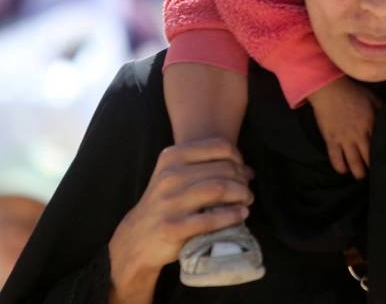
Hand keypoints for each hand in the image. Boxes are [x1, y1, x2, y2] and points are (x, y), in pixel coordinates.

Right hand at [108, 138, 253, 303]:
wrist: (137, 238)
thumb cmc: (166, 203)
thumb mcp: (175, 176)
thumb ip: (206, 168)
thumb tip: (247, 170)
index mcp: (171, 157)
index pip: (218, 146)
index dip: (237, 157)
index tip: (242, 169)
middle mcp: (170, 176)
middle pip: (222, 169)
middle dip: (242, 179)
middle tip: (248, 190)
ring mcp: (171, 202)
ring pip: (219, 189)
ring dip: (241, 194)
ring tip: (247, 200)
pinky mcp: (174, 227)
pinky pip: (212, 218)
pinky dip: (232, 215)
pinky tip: (241, 215)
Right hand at [306, 77, 380, 179]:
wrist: (329, 90)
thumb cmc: (352, 92)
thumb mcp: (373, 98)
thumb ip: (382, 110)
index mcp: (371, 124)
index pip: (380, 145)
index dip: (383, 155)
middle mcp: (359, 135)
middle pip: (368, 158)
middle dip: (372, 168)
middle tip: (375, 175)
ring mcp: (344, 139)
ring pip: (354, 162)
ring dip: (358, 172)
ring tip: (360, 176)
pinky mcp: (331, 140)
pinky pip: (335, 158)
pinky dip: (340, 167)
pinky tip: (343, 170)